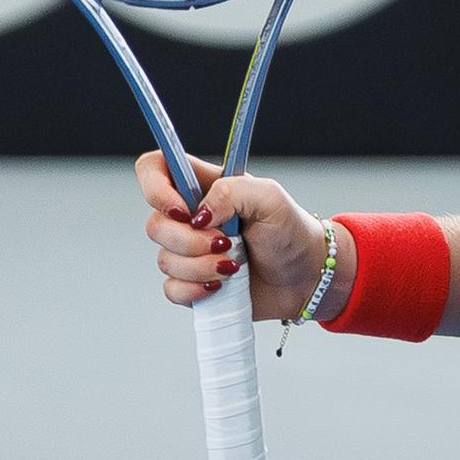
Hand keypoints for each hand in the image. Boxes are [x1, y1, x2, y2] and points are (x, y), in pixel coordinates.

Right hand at [136, 152, 350, 320]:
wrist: (305, 277)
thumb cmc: (291, 231)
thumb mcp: (271, 198)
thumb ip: (232, 192)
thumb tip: (199, 215)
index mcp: (204, 186)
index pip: (154, 168)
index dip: (154, 188)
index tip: (183, 211)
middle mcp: (190, 217)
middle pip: (154, 224)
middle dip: (189, 241)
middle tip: (226, 243)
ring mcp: (188, 251)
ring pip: (164, 260)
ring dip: (201, 267)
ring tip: (234, 266)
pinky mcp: (192, 282)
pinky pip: (172, 289)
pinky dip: (196, 290)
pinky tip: (222, 286)